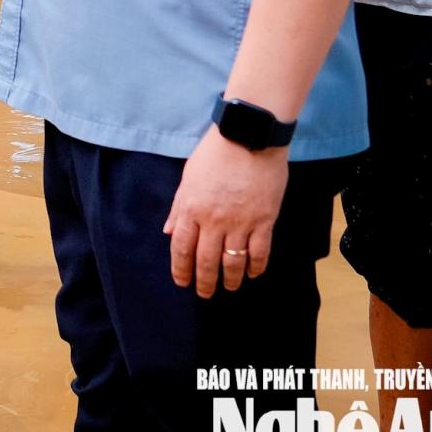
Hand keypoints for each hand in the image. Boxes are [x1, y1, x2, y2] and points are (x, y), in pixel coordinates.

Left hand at [162, 126, 289, 298]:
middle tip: (204, 294)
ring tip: (230, 288)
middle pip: (206, 261)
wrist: (248, 137)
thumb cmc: (215, 153)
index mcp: (191, 209)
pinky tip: (253, 274)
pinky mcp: (263, 221)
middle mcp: (213, 221)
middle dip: (204, 282)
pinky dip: (256, 267)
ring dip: (230, 279)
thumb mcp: (188, 178)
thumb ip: (178, 207)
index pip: (181, 248)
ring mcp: (240, 223)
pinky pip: (259, 252)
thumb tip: (167, 231)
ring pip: (233, 262)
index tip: (182, 281)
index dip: (181, 269)